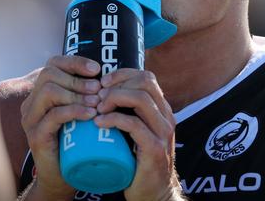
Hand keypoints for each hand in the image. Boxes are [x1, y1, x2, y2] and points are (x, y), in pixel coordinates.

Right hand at [20, 55, 101, 199]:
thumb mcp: (82, 111)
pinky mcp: (35, 135)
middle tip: (99, 89)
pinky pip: (53, 115)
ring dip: (76, 93)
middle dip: (77, 78)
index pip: (53, 64)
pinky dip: (74, 111)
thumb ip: (87, 92)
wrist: (64, 176)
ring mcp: (31, 119)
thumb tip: (110, 74)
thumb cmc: (77, 140)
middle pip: (49, 73)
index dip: (75, 62)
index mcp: (41, 92)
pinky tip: (91, 114)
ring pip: (49, 91)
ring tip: (96, 102)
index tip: (97, 69)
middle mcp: (32, 102)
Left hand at [94, 69, 183, 200]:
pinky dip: (113, 119)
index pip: (147, 77)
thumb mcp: (137, 133)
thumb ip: (130, 115)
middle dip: (117, 84)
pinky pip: (134, 124)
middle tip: (97, 96)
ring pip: (140, 99)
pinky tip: (99, 123)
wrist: (153, 194)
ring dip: (114, 98)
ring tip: (97, 109)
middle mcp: (167, 117)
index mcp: (163, 111)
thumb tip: (104, 94)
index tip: (102, 83)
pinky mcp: (154, 148)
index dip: (122, 74)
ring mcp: (163, 132)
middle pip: (145, 82)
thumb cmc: (138, 163)